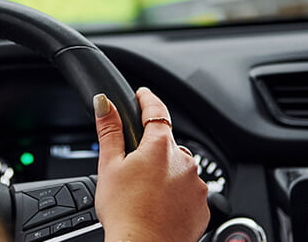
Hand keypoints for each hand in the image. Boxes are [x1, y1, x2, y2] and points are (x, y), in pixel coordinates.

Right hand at [93, 87, 209, 241]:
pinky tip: (160, 206)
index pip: (156, 112)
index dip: (148, 100)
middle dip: (153, 150)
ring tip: (145, 194)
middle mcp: (184, 162)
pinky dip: (177, 195)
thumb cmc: (125, 212)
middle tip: (133, 168)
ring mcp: (196, 185)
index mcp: (160, 147)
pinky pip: (190, 192)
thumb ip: (109, 131)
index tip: (143, 95)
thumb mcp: (109, 167)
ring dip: (166, 174)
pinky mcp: (202, 206)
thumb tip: (105, 103)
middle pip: (167, 145)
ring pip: (180, 169)